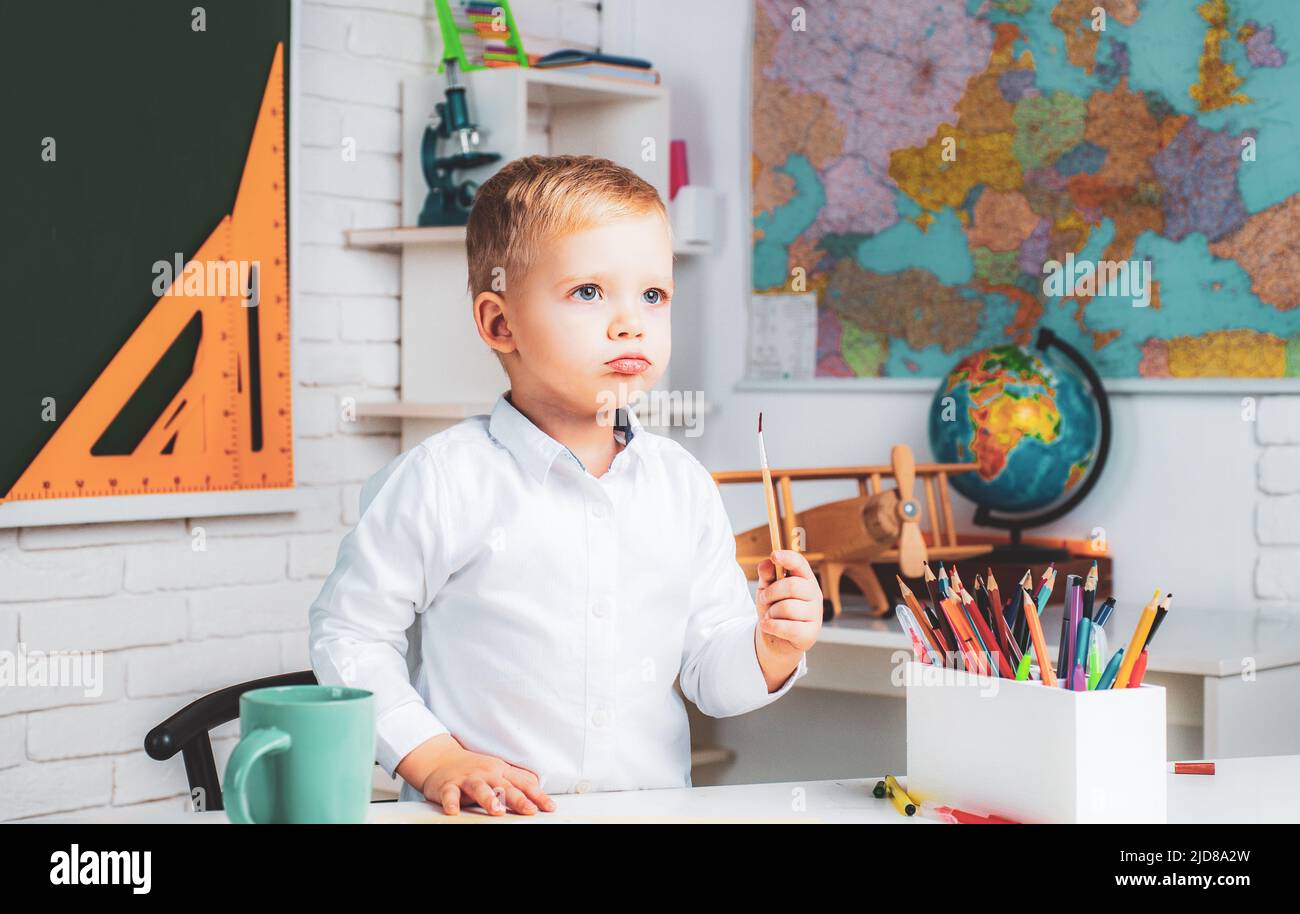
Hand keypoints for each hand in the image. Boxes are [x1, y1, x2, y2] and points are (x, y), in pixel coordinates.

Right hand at [403, 735, 555, 816]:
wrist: (440, 759)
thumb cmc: (475, 768)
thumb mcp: (498, 771)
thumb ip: (517, 779)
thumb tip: (539, 789)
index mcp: (501, 770)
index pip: (523, 783)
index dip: (537, 795)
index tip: (550, 807)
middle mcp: (486, 773)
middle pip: (505, 786)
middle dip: (518, 799)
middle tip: (530, 810)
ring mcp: (467, 778)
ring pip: (479, 788)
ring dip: (488, 798)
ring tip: (497, 810)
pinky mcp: (448, 786)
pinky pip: (449, 794)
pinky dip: (451, 803)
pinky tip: (453, 811)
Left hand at [756, 548, 822, 659]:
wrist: (776, 639)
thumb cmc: (774, 610)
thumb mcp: (766, 590)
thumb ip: (767, 576)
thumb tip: (767, 563)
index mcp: (805, 580)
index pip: (800, 564)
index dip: (788, 558)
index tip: (774, 555)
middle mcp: (814, 595)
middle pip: (792, 586)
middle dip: (771, 593)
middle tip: (764, 599)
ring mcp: (815, 615)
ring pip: (788, 607)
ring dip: (771, 612)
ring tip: (769, 616)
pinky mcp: (810, 633)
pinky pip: (788, 627)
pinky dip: (772, 626)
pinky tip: (768, 625)